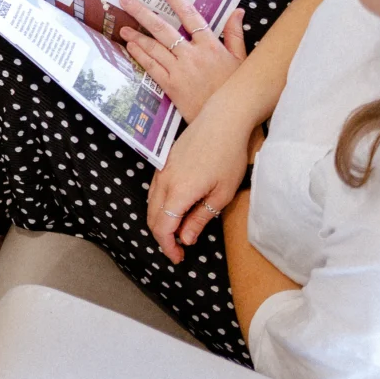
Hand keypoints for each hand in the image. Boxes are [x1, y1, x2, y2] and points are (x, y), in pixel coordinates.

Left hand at [117, 0, 247, 121]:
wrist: (229, 119)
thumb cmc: (237, 89)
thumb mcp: (242, 60)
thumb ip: (235, 34)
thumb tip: (237, 11)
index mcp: (210, 46)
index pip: (190, 15)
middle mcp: (192, 55)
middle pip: (163, 28)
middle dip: (143, 12)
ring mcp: (180, 70)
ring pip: (154, 48)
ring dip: (137, 35)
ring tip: (123, 26)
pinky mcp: (171, 86)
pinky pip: (152, 68)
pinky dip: (140, 56)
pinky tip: (131, 46)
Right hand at [144, 104, 253, 263]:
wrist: (222, 119)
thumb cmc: (228, 156)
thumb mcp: (221, 193)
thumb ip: (200, 218)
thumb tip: (186, 238)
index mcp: (178, 192)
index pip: (163, 227)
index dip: (168, 246)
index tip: (178, 258)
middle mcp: (163, 182)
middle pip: (153, 217)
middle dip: (162, 238)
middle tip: (178, 250)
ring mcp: (161, 170)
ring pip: (151, 204)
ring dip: (160, 222)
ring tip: (178, 232)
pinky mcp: (164, 162)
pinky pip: (155, 191)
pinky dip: (160, 207)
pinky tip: (175, 210)